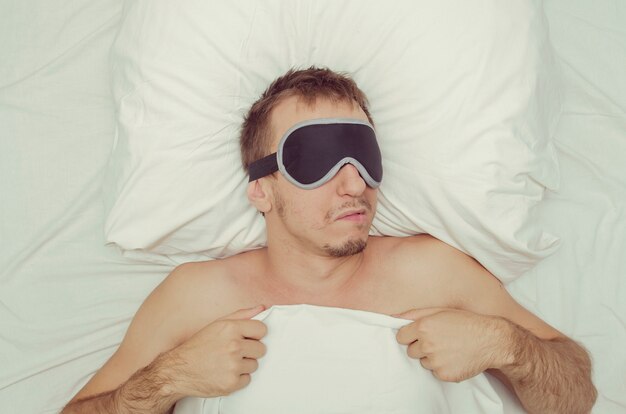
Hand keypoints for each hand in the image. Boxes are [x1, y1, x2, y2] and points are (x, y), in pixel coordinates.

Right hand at [164, 305, 267, 398]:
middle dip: (250, 351)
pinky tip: (224, 373)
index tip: (247, 338)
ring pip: (254, 365)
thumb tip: (262, 308)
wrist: (178, 370)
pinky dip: (237, 378)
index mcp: (231, 328)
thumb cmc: (198, 346)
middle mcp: (234, 346)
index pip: (262, 329)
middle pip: (261, 349)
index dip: (255, 335)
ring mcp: (233, 366)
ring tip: (226, 362)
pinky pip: (247, 379)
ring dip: (243, 365)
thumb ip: (242, 315)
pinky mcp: (231, 383)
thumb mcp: (217, 324)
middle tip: (234, 352)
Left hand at [394, 307, 510, 381]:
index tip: (418, 335)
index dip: (409, 335)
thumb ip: (414, 314)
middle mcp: (427, 344)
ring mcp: (436, 361)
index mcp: (423, 327)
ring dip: (432, 357)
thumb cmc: (466, 322)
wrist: (491, 340)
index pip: (401, 337)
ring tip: (449, 348)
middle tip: (438, 341)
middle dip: (420, 347)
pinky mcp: (444, 374)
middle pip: (410, 351)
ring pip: (423, 362)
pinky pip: (435, 372)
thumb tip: (394, 317)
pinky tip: (455, 358)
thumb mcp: (440, 311)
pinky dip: (443, 367)